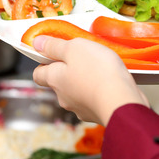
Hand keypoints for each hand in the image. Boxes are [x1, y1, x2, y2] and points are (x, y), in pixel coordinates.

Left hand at [31, 36, 147, 124]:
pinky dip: (98, 92)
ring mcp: (79, 108)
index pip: (38, 74)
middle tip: (82, 58)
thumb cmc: (97, 71)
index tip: (55, 53)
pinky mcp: (96, 115)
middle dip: (68, 71)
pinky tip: (110, 84)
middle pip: (59, 83)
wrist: (121, 101)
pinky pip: (93, 101)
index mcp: (54, 79)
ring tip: (100, 70)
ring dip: (84, 82)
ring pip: (76, 92)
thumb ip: (54, 45)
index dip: (44, 63)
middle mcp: (62, 97)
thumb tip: (36, 43)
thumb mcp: (74, 48)